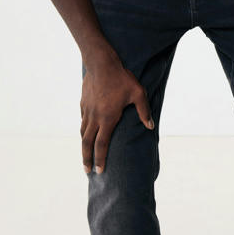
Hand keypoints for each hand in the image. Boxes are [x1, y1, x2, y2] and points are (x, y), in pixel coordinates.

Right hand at [80, 49, 153, 173]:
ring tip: (85, 155)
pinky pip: (82, 120)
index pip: (101, 145)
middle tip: (86, 170)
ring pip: (83, 132)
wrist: (101, 63)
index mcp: (108, 118)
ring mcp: (87, 110)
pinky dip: (84, 129)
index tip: (99, 171)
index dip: (100, 159)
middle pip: (87, 143)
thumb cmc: (122, 78)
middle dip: (86, 159)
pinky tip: (86, 132)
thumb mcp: (138, 93)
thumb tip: (150, 126)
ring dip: (83, 146)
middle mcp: (95, 117)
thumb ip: (144, 111)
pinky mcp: (83, 103)